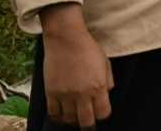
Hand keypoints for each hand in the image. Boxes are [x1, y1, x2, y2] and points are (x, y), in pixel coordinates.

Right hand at [39, 4, 113, 128]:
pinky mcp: (51, 92)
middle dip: (88, 123)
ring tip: (74, 113)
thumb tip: (107, 93)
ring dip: (73, 119)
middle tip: (87, 120)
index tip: (100, 111)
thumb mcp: (105, 62)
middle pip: (86, 122)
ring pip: (69, 120)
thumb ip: (108, 80)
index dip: (102, 114)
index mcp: (99, 86)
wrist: (66, 38)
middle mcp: (83, 94)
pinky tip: (61, 112)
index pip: (103, 113)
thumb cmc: (87, 47)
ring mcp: (66, 94)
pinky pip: (53, 113)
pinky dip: (58, 116)